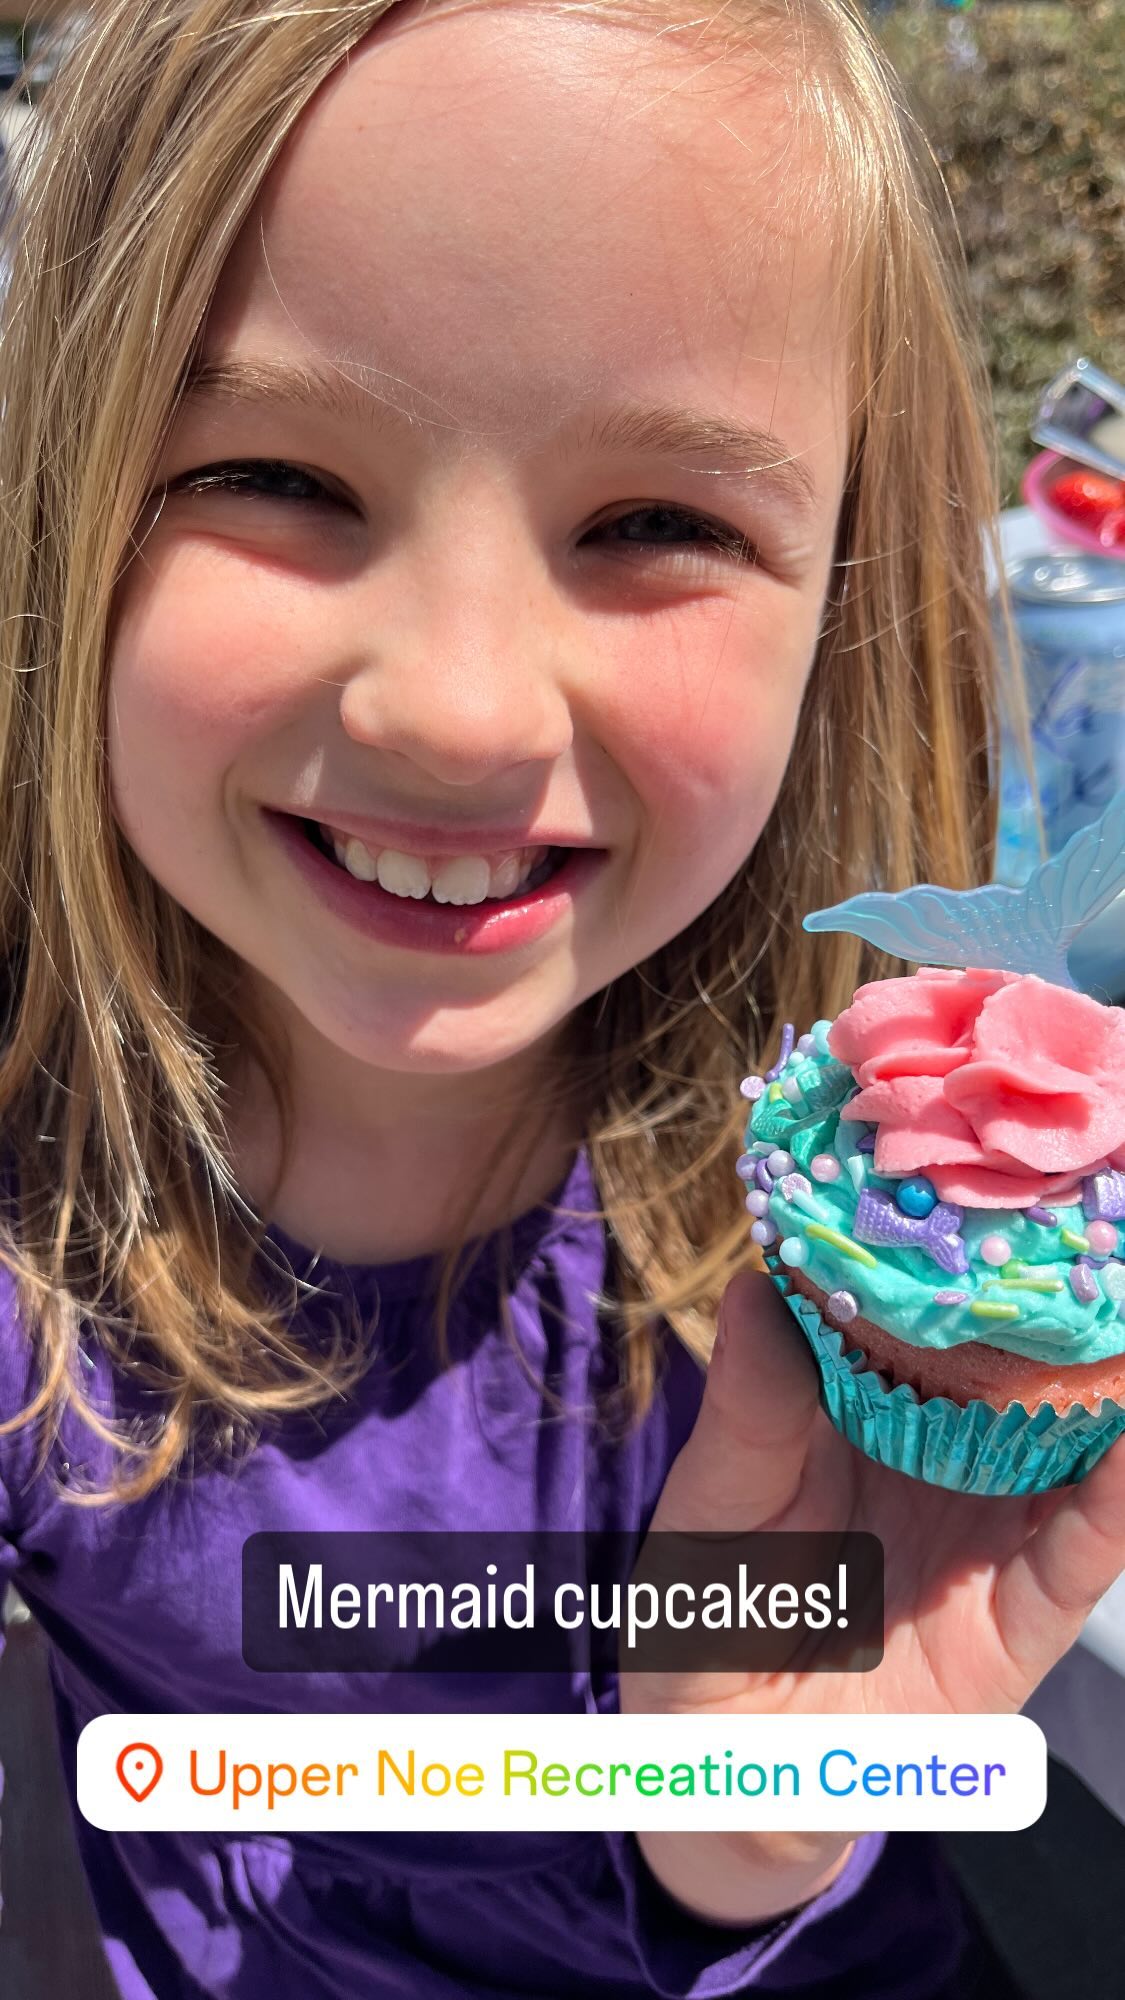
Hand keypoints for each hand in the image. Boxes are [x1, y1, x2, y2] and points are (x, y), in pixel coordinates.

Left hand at [621, 1268, 1124, 1920]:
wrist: (727, 1780)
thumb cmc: (701, 1623)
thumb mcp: (709, 1512)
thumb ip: (746, 1411)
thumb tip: (754, 1280)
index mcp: (858, 1406)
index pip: (921, 1307)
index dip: (955, 1241)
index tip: (986, 1168)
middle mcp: (938, 1452)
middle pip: (1017, 1358)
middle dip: (1060, 1290)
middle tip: (1095, 1210)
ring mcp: (988, 1528)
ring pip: (1076, 1437)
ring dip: (1108, 1372)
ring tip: (1123, 1298)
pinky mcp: (1020, 1615)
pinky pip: (1087, 1547)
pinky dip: (1122, 1493)